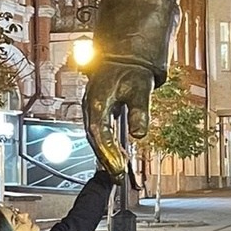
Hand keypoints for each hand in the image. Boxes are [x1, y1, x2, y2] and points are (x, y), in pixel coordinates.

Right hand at [82, 58, 154, 174]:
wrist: (125, 54)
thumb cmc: (132, 68)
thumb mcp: (141, 88)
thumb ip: (140, 111)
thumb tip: (139, 133)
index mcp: (97, 101)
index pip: (100, 134)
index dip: (109, 154)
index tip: (119, 169)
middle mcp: (90, 105)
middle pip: (94, 139)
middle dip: (105, 159)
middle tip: (117, 176)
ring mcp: (91, 107)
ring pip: (95, 136)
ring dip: (105, 153)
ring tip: (118, 169)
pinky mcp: (96, 108)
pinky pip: (98, 130)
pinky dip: (106, 144)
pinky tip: (117, 152)